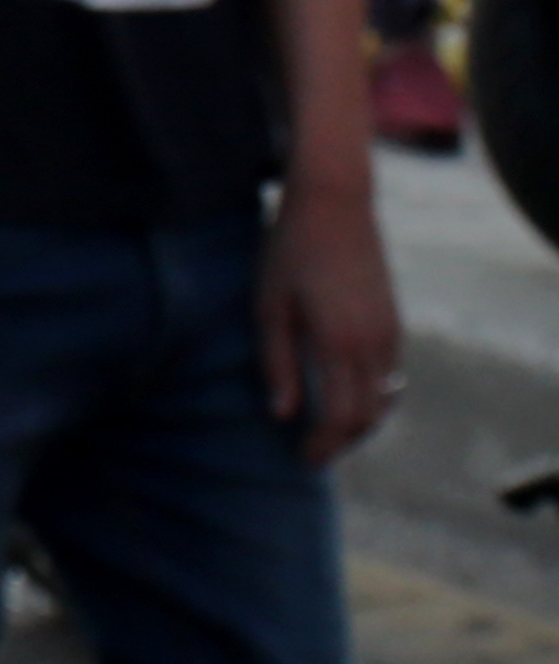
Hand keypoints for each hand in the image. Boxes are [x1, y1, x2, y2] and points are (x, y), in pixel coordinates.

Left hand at [263, 177, 402, 462]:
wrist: (335, 203)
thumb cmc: (289, 251)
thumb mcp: (269, 307)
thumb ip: (277, 363)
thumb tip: (282, 414)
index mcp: (340, 343)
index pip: (343, 418)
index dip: (324, 446)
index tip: (303, 461)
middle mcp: (375, 343)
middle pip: (369, 415)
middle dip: (343, 441)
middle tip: (313, 453)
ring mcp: (390, 331)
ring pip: (386, 398)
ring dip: (360, 421)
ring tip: (326, 432)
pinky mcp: (394, 319)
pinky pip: (390, 374)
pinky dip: (372, 396)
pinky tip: (346, 396)